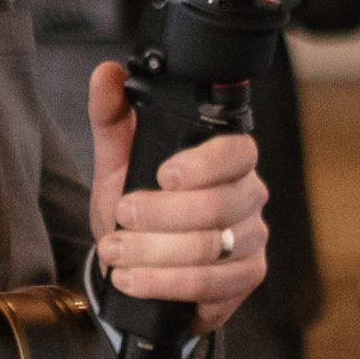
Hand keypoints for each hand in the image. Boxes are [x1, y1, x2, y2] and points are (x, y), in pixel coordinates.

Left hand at [86, 61, 268, 325]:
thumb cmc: (135, 209)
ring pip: (212, 248)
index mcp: (227, 160)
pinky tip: (134, 279)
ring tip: (116, 251)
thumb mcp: (117, 162)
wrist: (135, 263)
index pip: (238, 152)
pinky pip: (212, 285)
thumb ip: (111, 117)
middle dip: (161, 215)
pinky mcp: (246, 279)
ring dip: (154, 253)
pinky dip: (165, 284)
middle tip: (122, 217)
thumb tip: (107, 73)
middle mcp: (249, 197)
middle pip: (221, 206)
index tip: (163, 174)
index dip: (204, 164)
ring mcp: (252, 240)